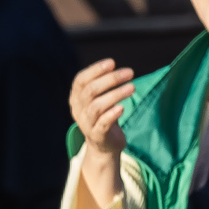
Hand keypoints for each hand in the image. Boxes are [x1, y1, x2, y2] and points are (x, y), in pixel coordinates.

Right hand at [68, 58, 134, 208]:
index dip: (95, 70)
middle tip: (130, 73)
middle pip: (91, 91)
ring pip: (97, 106)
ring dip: (116, 94)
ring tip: (132, 87)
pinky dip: (112, 115)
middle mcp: (78, 110)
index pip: (80, 80)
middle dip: (111, 79)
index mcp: (76, 98)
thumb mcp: (99, 99)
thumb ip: (103, 84)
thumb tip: (116, 67)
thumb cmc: (104, 116)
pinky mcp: (97, 136)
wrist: (104, 146)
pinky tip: (122, 108)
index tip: (112, 63)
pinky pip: (102, 124)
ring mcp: (86, 124)